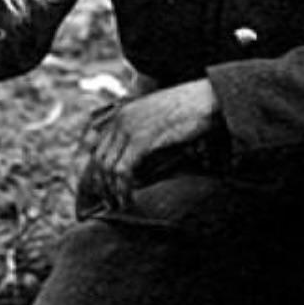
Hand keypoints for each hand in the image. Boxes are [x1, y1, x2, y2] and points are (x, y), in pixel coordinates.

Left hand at [82, 79, 221, 209]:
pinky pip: (122, 170)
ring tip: (119, 205)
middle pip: (98, 159)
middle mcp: (120, 120)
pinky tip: (128, 199)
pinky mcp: (141, 140)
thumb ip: (143, 136)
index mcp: (121, 115)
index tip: (105, 189)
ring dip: (111, 190)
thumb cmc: (188, 112)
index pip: (98, 148)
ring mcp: (128, 129)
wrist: (205, 99)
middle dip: (101, 185)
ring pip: (107, 167)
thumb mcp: (158, 121)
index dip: (98, 172)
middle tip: (109, 202)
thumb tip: (137, 163)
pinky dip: (122, 188)